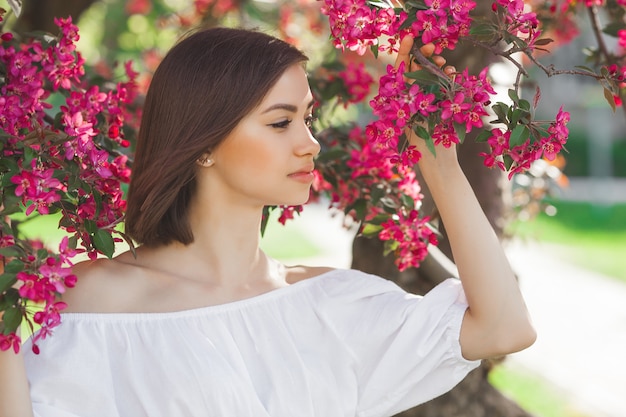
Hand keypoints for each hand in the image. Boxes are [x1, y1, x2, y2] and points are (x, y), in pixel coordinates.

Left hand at [393, 35, 458, 170]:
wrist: (438, 160)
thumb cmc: (420, 144)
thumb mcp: (412, 116)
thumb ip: (412, 96)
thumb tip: (413, 70)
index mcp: (400, 98)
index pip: (400, 69)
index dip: (405, 51)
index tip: (411, 36)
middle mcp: (413, 96)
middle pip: (417, 67)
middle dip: (425, 55)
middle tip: (433, 47)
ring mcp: (429, 99)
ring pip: (433, 74)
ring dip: (438, 65)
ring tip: (444, 65)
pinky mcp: (443, 103)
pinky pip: (446, 83)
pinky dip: (450, 76)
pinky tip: (453, 74)